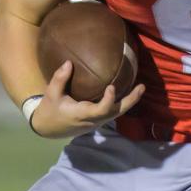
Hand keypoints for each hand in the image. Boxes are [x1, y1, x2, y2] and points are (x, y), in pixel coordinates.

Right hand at [30, 60, 145, 138]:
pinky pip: (114, 111)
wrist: (48, 128)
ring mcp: (97, 121)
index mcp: (82, 114)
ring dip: (130, 101)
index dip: (108, 100)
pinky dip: (123, 102)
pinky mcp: (98, 119)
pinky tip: (129, 91)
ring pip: (117, 113)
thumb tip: (68, 62)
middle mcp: (93, 120)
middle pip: (116, 112)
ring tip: (141, 87)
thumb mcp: (51, 95)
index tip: (111, 86)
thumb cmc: (50, 110)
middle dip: (130, 100)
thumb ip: (59, 79)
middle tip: (141, 87)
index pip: (100, 110)